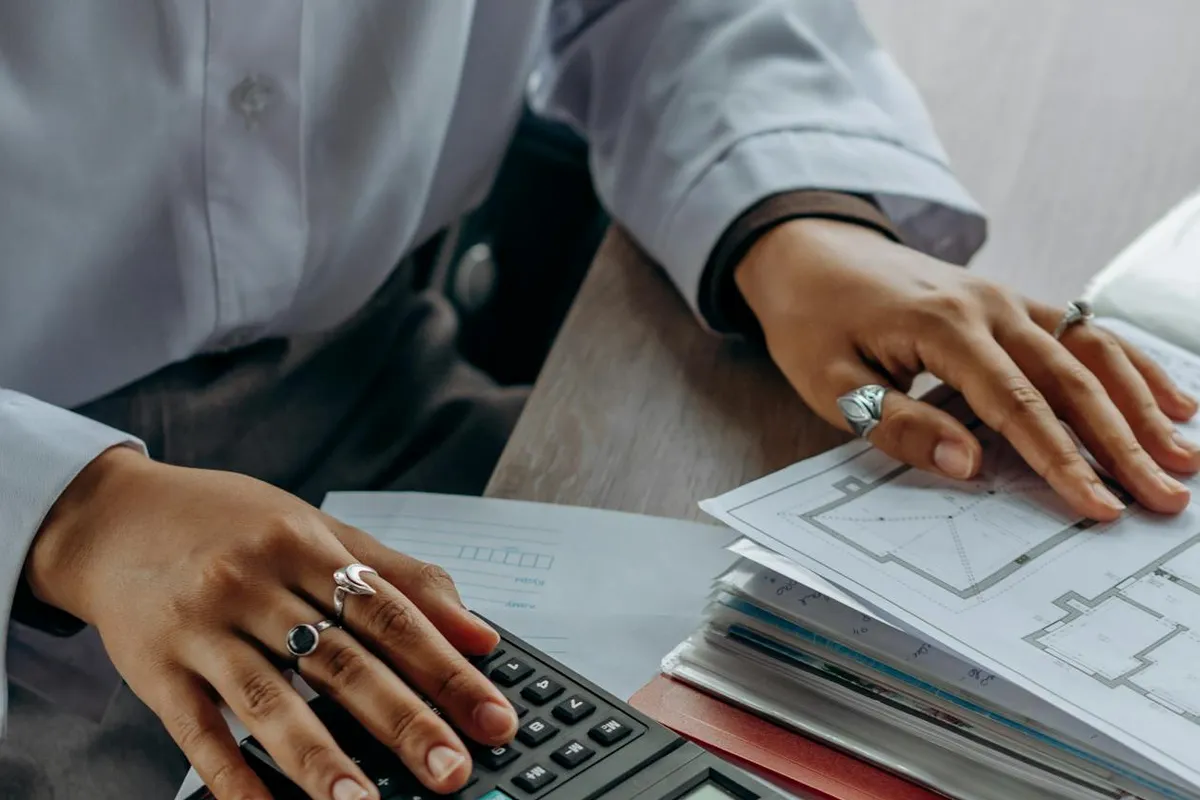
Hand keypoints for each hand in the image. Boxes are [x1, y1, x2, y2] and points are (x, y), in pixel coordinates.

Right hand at [26, 447, 518, 799]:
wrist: (113, 516)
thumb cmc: (229, 523)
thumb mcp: (316, 528)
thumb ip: (399, 577)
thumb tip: (479, 633)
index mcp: (305, 545)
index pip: (392, 615)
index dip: (447, 669)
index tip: (493, 716)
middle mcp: (255, 583)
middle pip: (342, 661)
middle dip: (404, 720)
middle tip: (452, 769)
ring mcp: (202, 628)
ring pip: (270, 700)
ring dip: (321, 758)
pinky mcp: (155, 670)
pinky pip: (198, 733)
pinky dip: (234, 777)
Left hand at [735, 218, 1199, 520]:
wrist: (810, 251)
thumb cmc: (814, 321)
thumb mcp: (831, 382)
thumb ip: (899, 422)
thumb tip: (969, 466)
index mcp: (942, 328)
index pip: (1017, 404)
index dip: (1062, 459)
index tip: (1100, 507)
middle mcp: (989, 307)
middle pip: (1072, 379)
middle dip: (1123, 443)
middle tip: (1167, 496)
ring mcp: (1007, 298)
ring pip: (1091, 351)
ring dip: (1141, 404)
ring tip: (1183, 455)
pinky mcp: (1012, 301)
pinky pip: (1082, 331)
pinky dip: (1129, 364)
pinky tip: (1168, 397)